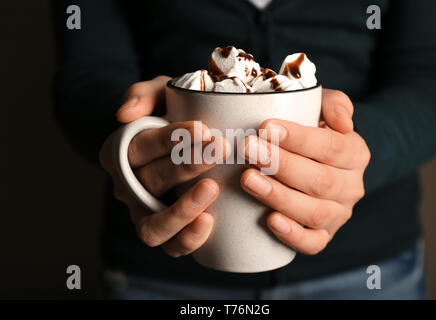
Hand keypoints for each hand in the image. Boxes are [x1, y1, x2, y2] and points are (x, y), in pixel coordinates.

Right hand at [99, 76, 226, 256]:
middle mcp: (128, 185)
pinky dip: (186, 237)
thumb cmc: (172, 116)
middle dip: (188, 164)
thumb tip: (124, 115)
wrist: (183, 144)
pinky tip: (209, 221)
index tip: (202, 128)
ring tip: (213, 187)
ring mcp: (144, 212)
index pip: (141, 146)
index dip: (170, 139)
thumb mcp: (160, 94)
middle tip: (221, 148)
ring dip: (183, 207)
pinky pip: (169, 245)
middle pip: (153, 179)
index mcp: (121, 151)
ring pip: (154, 222)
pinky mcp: (164, 231)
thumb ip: (143, 94)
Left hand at [240, 89, 369, 254]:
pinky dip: (292, 234)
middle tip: (248, 149)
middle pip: (319, 180)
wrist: (318, 164)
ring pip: (314, 212)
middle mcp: (351, 187)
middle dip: (280, 164)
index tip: (266, 127)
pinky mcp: (323, 236)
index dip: (299, 139)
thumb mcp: (325, 110)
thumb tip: (342, 122)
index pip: (331, 147)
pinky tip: (271, 220)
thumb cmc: (313, 133)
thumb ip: (334, 104)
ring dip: (279, 196)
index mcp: (355, 153)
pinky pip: (313, 243)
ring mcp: (338, 214)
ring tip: (248, 178)